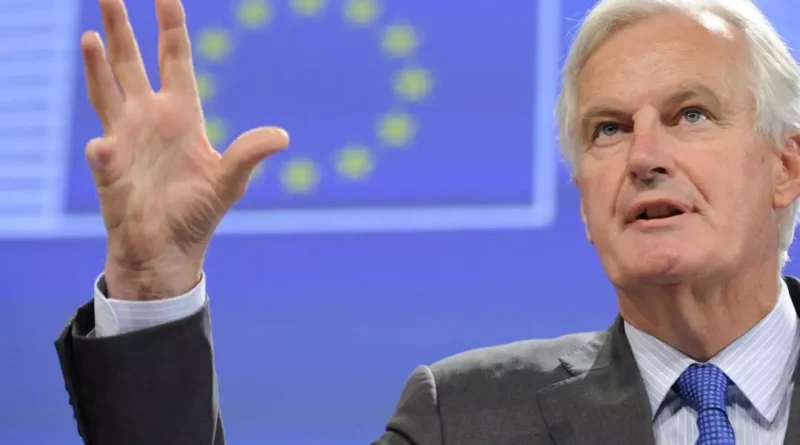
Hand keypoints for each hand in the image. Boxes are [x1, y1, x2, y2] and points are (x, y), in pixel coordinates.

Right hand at [82, 0, 288, 299]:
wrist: (168, 249)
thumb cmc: (197, 213)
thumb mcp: (230, 181)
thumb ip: (249, 155)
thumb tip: (282, 136)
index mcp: (181, 114)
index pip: (173, 59)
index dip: (170, 27)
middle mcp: (148, 118)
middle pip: (131, 63)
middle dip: (121, 28)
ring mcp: (125, 140)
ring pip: (105, 92)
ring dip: (97, 66)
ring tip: (90, 37)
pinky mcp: (110, 171)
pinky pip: (103, 156)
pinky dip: (103, 152)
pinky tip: (104, 147)